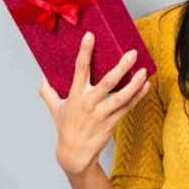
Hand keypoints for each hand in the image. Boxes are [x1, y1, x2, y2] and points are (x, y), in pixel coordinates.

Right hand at [38, 31, 150, 176]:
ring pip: (122, 96)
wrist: (75, 152)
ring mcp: (102, 113)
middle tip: (132, 53)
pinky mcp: (112, 121)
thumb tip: (42, 76)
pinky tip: (146, 86)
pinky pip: (128, 107)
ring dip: (134, 83)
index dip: (85, 52)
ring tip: (144, 71)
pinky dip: (138, 96)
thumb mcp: (55, 108)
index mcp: (75, 95)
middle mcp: (89, 102)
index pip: (80, 69)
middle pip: (108, 82)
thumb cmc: (66, 127)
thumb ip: (48, 91)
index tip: (91, 36)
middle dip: (121, 66)